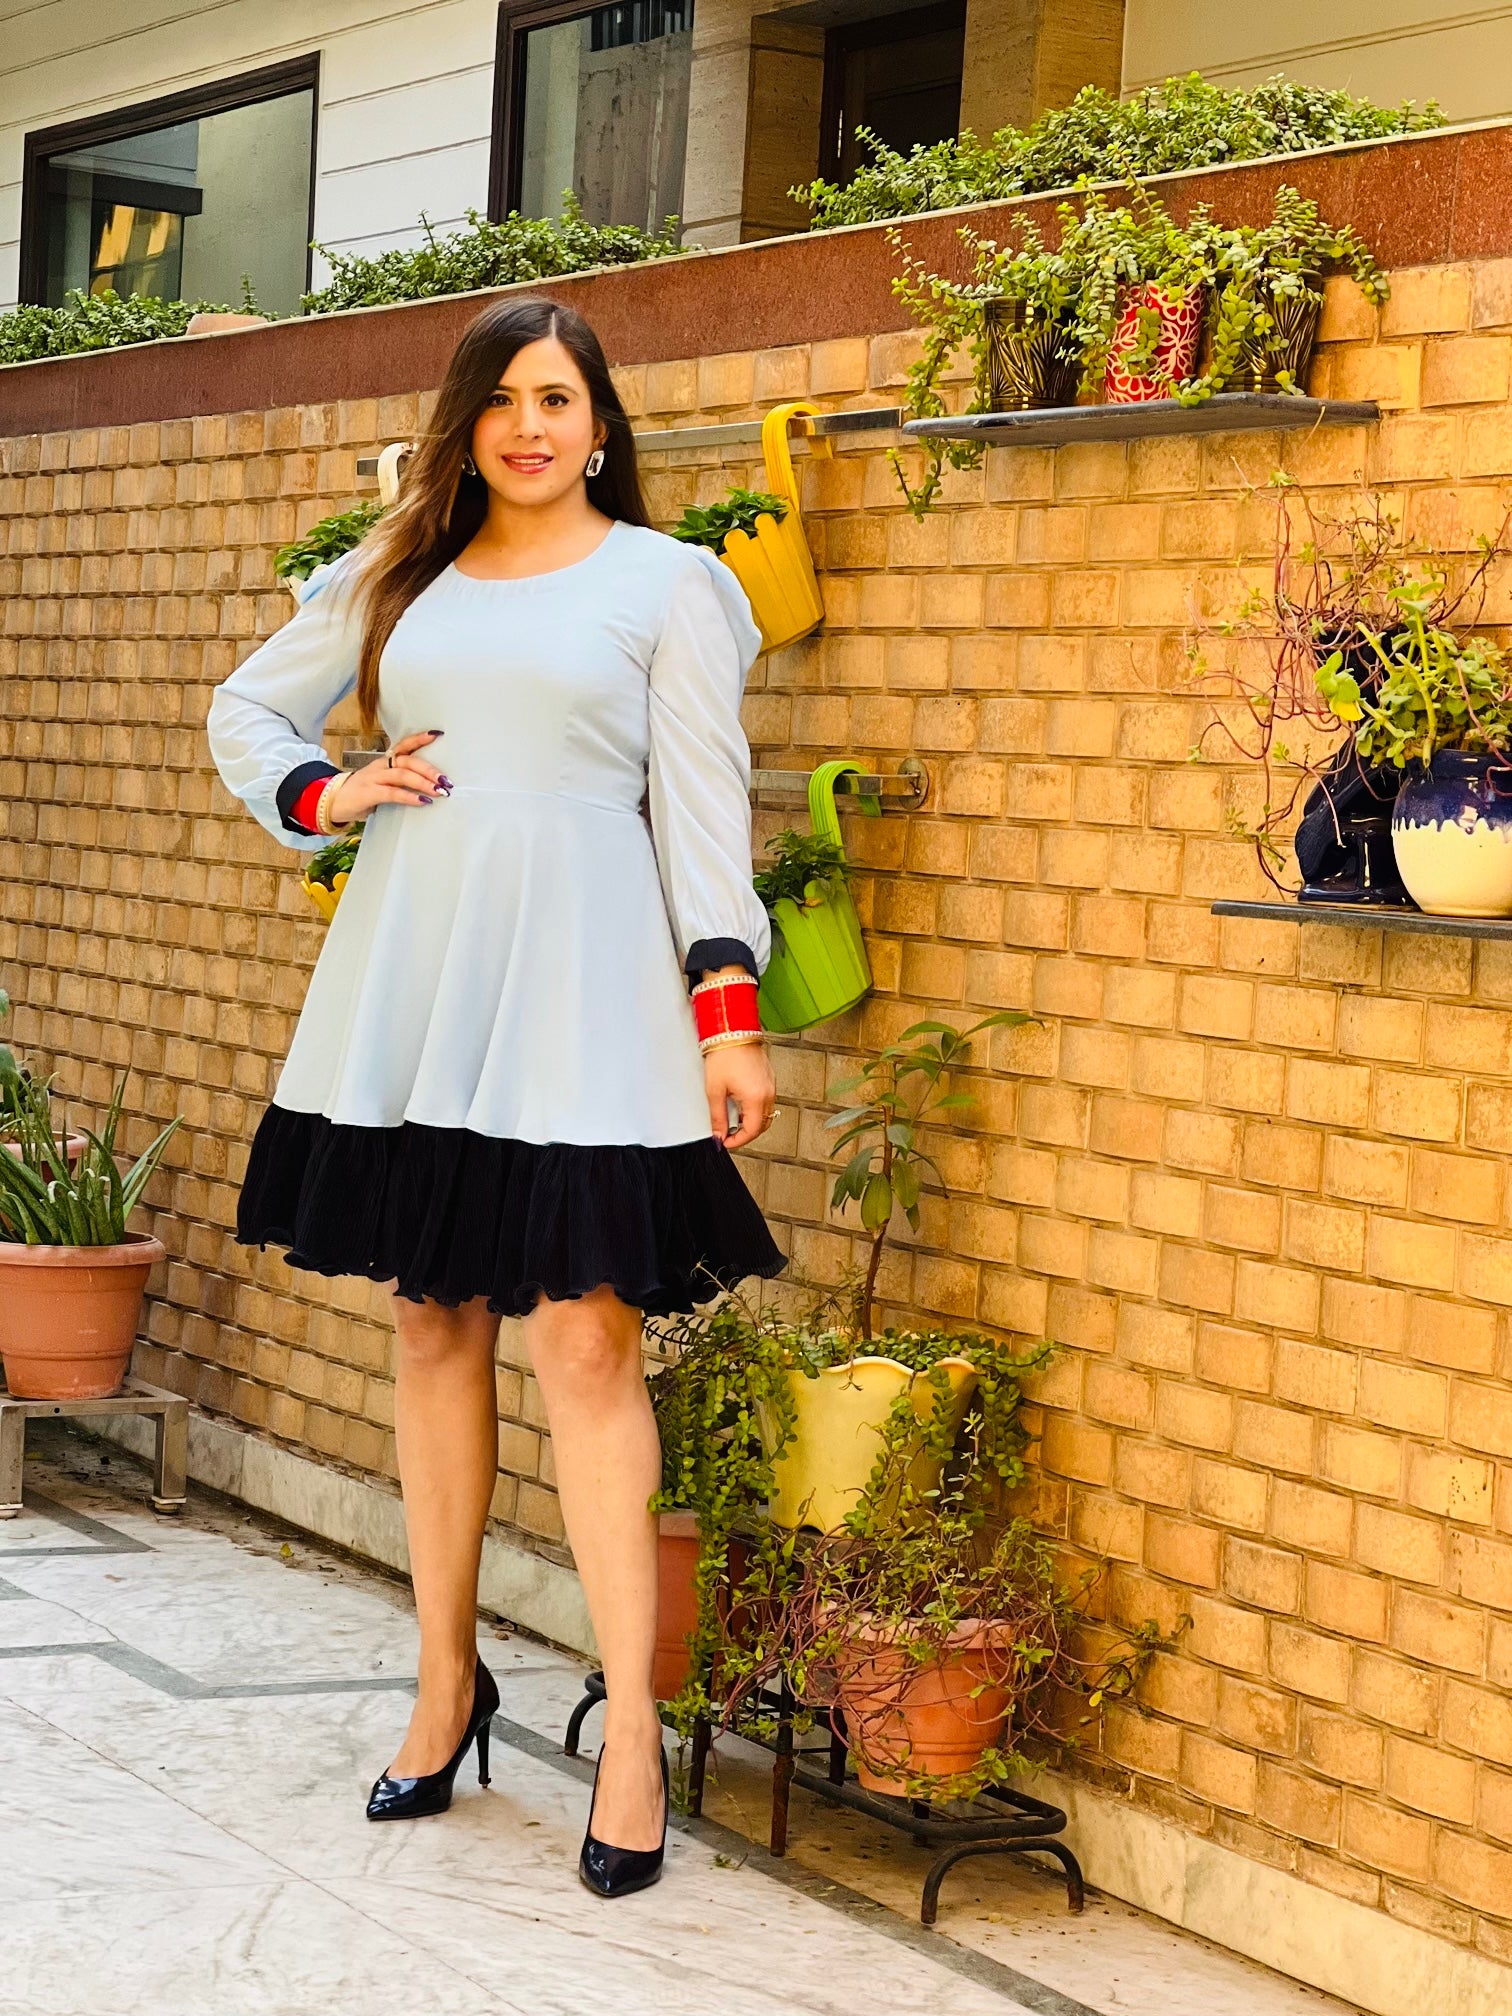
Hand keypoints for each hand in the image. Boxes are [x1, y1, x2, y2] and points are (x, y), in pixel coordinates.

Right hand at [326, 730, 449, 825]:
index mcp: (384, 761)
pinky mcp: (369, 793)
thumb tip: (427, 788)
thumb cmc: (361, 794)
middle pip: (408, 761)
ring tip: (439, 791)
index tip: (437, 734)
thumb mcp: (381, 783)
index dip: (420, 739)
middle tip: (446, 780)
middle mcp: (380, 765)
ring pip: (403, 775)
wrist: (332, 802)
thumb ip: (400, 783)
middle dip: (429, 770)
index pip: (404, 745)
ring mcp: (373, 778)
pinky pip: (392, 793)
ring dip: (424, 783)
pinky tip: (422, 801)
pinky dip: (410, 797)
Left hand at [705, 1038, 774, 1149]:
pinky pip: (766, 1100)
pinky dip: (755, 1107)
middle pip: (762, 1125)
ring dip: (751, 1120)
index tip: (726, 1142)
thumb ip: (718, 1117)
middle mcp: (768, 1092)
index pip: (752, 1131)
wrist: (732, 1030)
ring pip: (765, 1113)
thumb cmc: (724, 1054)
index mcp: (756, 1098)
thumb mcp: (715, 1090)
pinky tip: (739, 1102)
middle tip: (728, 1133)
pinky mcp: (769, 1077)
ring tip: (732, 1117)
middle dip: (746, 1133)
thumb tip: (719, 1134)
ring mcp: (771, 1084)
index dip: (738, 1141)